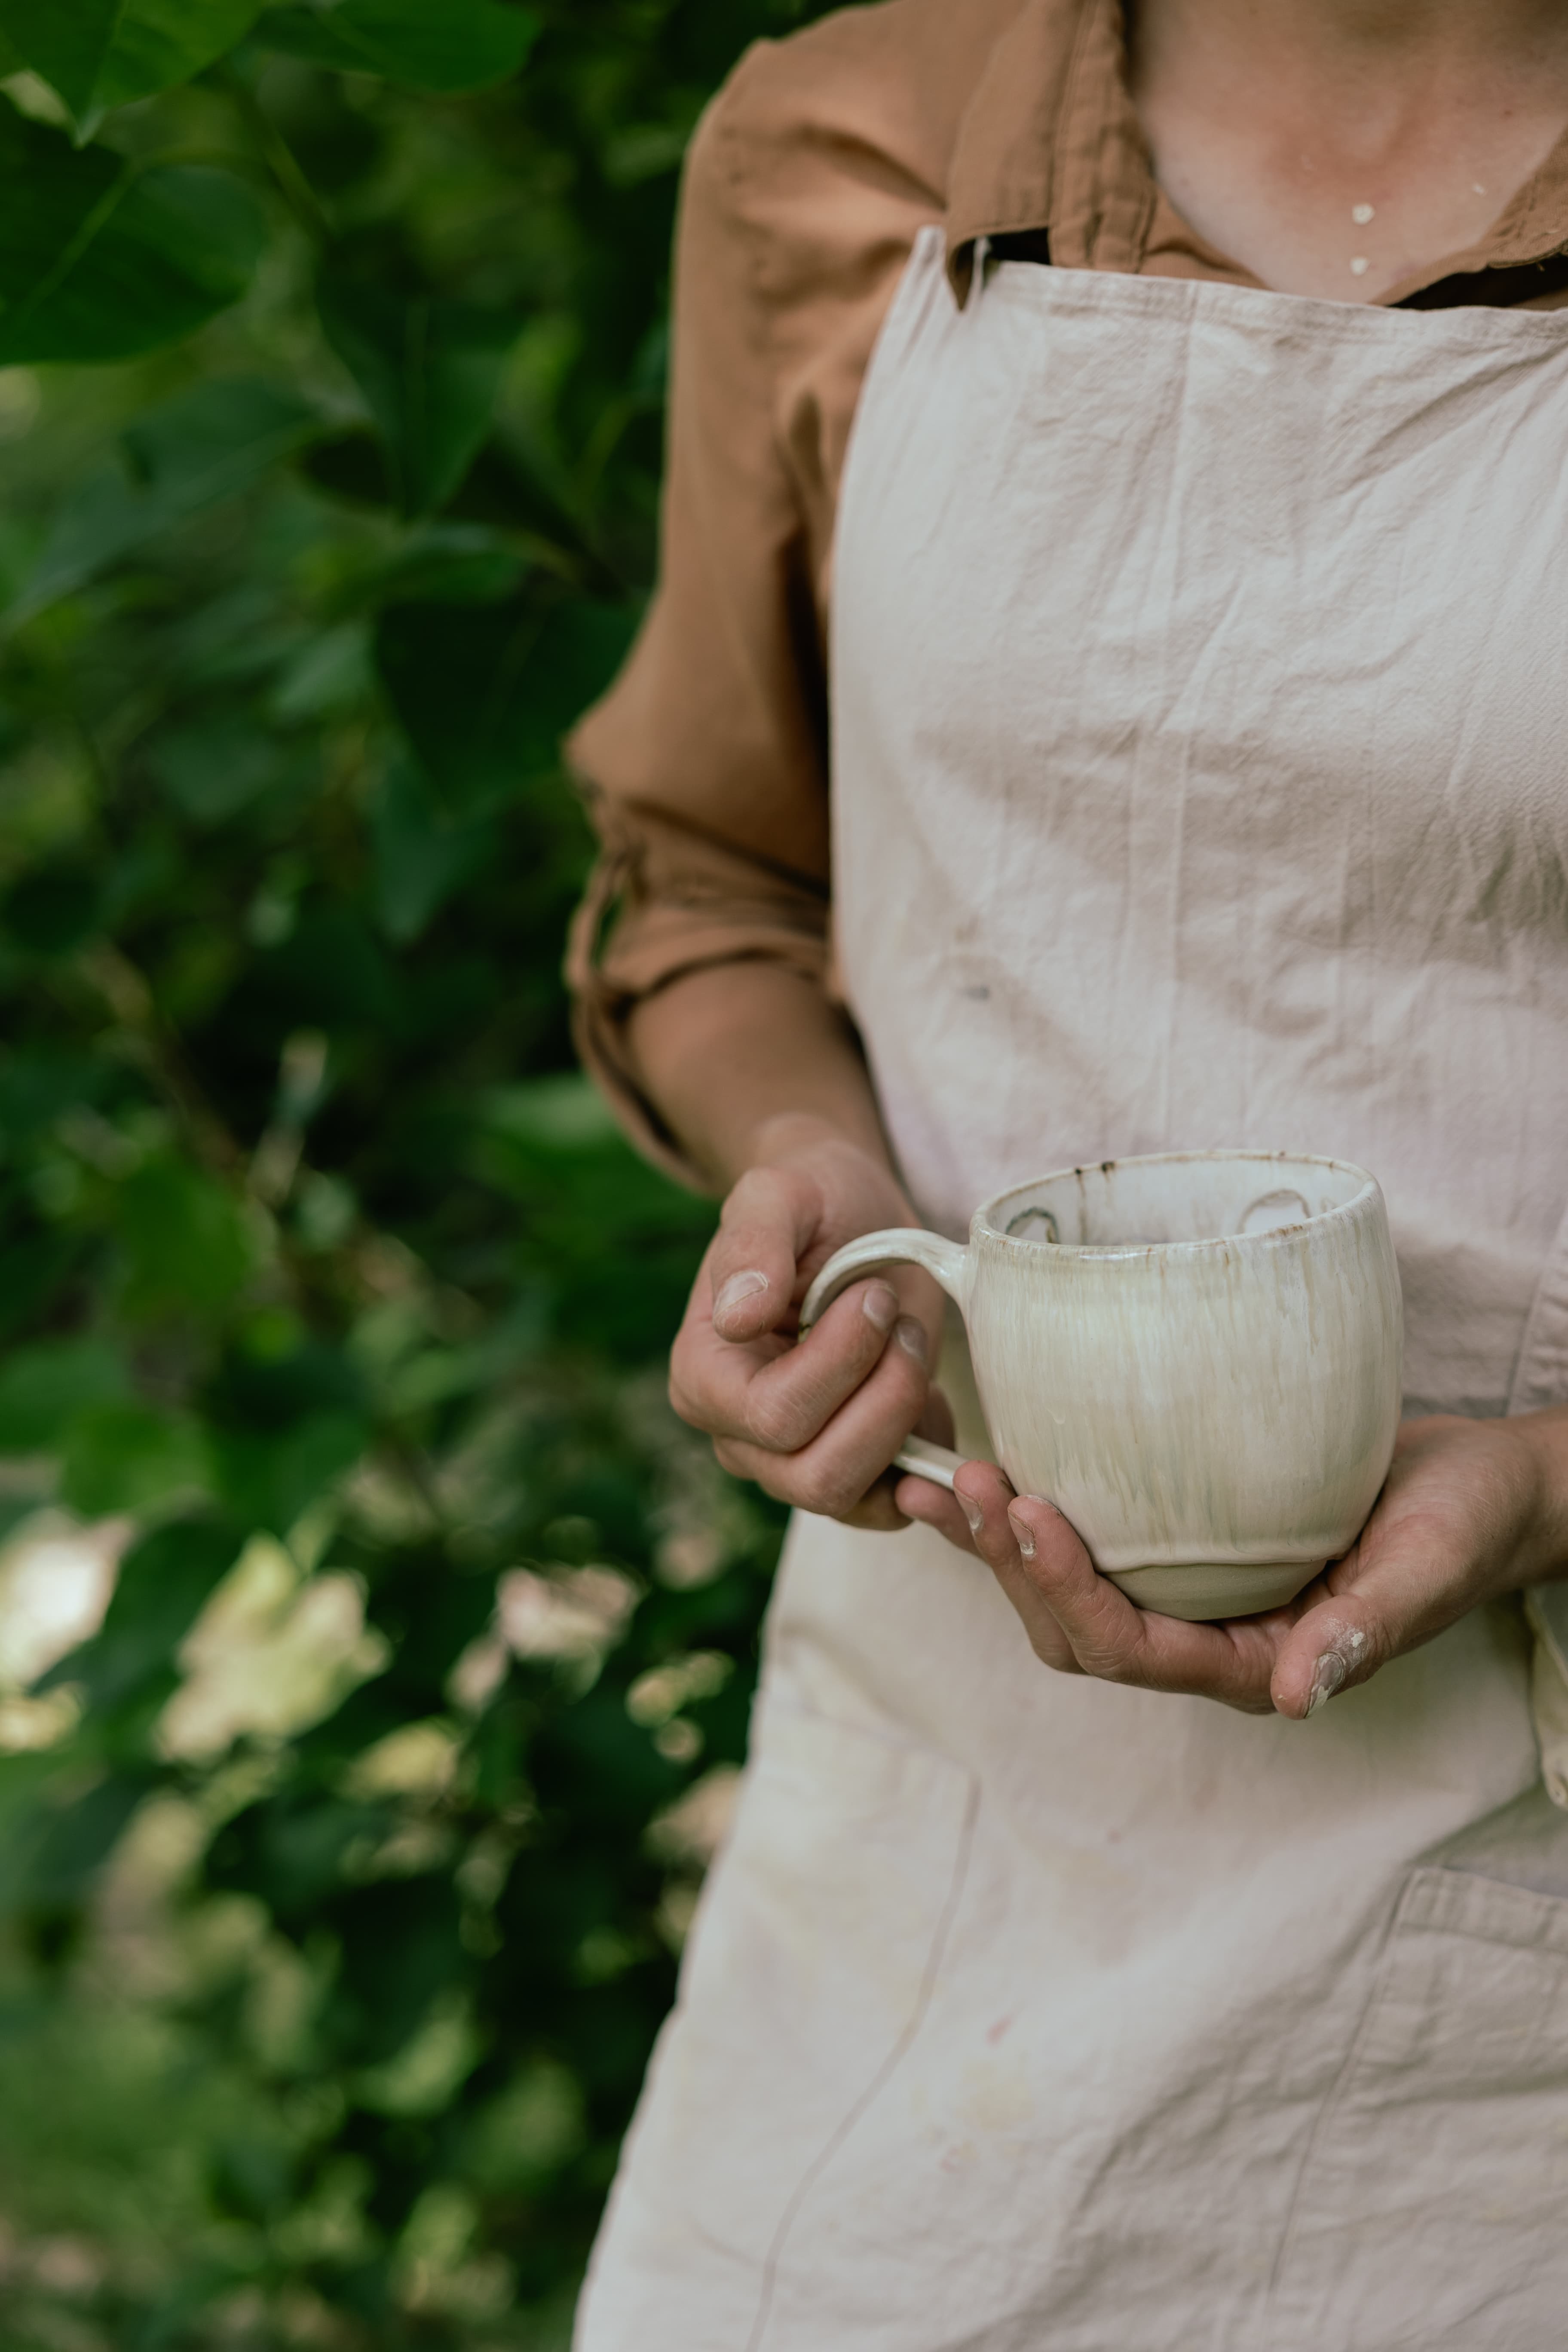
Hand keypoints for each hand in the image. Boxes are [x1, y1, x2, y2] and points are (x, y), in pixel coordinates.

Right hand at [669, 1118, 955, 1527]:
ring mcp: (793, 1465)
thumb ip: (753, 1243)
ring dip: (908, 1422)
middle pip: (819, 1475)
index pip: (776, 1415)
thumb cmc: (812, 1202)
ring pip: (859, 1499)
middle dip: (886, 1398)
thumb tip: (736, 1318)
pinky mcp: (853, 1474)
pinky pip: (893, 1506)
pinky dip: (930, 1464)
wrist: (852, 1219)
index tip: (873, 1294)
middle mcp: (739, 1437)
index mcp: (704, 1376)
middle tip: (905, 1324)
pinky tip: (933, 1395)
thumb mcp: (779, 1193)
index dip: (843, 1362)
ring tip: (914, 1346)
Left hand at [899, 1409, 1567, 1715]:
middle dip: (1011, 1567)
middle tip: (967, 1483)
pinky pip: (1087, 1541)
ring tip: (942, 1481)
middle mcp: (1207, 1639)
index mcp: (1255, 1663)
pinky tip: (975, 1472)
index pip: (1131, 1649)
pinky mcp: (1180, 1543)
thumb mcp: (1427, 1569)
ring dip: (997, 1545)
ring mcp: (1189, 1594)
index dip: (1069, 1589)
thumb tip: (1296, 1694)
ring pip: (1064, 1593)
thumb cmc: (1464, 1524)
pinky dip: (1023, 1516)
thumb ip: (1365, 1631)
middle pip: (1076, 1631)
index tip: (1030, 1509)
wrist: (1484, 1488)